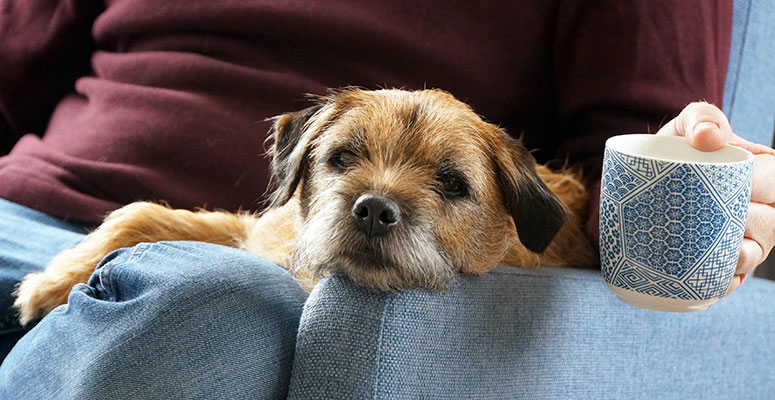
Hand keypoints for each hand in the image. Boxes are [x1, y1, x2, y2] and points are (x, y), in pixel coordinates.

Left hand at [656, 102, 774, 294]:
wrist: (648, 183)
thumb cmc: (678, 149)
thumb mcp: (687, 124)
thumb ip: (700, 117)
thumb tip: (707, 137)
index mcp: (767, 173)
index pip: (773, 180)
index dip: (755, 186)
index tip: (723, 186)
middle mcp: (767, 210)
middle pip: (767, 223)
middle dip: (740, 223)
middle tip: (700, 216)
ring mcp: (750, 242)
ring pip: (751, 256)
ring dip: (730, 256)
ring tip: (698, 245)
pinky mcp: (728, 267)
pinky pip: (730, 281)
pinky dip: (718, 283)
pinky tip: (701, 282)